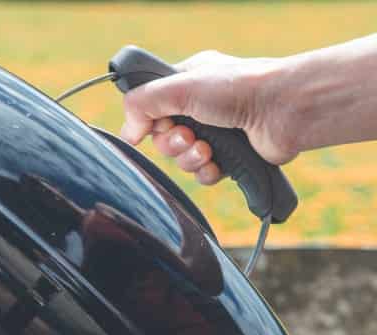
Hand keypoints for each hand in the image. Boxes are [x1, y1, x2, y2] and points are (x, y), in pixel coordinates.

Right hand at [119, 51, 296, 185]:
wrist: (284, 109)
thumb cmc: (240, 87)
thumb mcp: (180, 85)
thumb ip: (143, 103)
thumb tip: (128, 132)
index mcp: (188, 81)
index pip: (151, 106)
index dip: (148, 121)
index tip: (150, 126)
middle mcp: (201, 106)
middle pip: (163, 137)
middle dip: (171, 143)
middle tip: (188, 136)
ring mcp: (217, 131)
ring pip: (182, 158)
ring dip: (189, 159)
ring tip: (207, 149)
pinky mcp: (231, 155)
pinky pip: (203, 174)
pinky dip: (207, 171)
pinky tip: (218, 162)